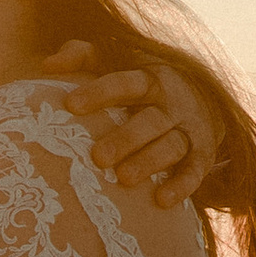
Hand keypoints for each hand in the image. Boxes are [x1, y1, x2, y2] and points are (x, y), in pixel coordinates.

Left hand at [39, 42, 213, 209]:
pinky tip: (161, 200)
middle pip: (149, 120)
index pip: (125, 82)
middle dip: (125, 139)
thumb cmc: (145, 82)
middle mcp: (173, 101)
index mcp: (150, 76)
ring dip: (149, 162)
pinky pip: (195, 169)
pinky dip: (182, 185)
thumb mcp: (120, 61)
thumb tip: (47, 64)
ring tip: (124, 179)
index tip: (70, 105)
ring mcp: (190, 127)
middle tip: (97, 158)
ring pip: (171, 145)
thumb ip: (84, 56)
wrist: (208, 97)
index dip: (99, 92)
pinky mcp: (204, 152)